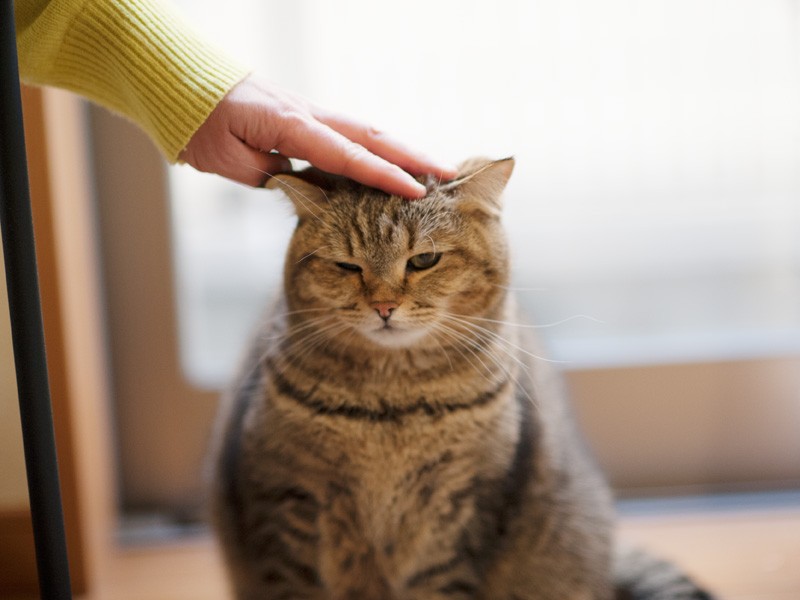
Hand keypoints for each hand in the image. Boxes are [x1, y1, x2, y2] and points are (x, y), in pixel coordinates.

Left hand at [179, 75, 456, 197]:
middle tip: (450, 174)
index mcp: (292, 127)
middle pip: (373, 136)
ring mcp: (312, 115)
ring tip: (435, 170)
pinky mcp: (308, 120)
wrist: (185, 88)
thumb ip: (271, 174)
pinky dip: (378, 150)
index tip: (418, 192)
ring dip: (403, 151)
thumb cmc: (203, 125)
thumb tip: (306, 189)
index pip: (350, 156)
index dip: (385, 176)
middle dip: (414, 156)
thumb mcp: (229, 159)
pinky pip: (351, 136)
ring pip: (368, 133)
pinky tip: (393, 164)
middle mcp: (310, 117)